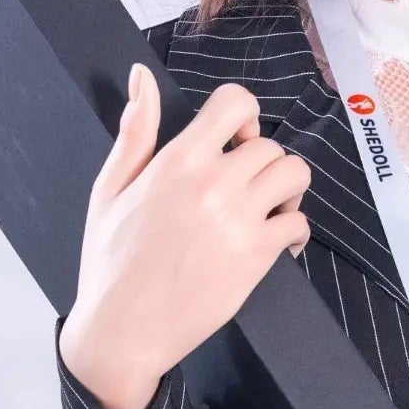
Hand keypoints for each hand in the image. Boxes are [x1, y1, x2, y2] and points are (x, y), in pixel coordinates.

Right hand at [60, 63, 312, 408]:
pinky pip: (298, 223)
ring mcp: (238, 219)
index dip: (243, 117)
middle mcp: (213, 182)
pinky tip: (275, 242)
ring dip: (286, 189)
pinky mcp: (257, 256)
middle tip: (245, 187)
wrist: (123, 330)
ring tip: (265, 209)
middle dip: (261, 162)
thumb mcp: (110, 189)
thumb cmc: (111, 261)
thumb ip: (135, 131)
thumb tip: (141, 78)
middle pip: (270, 145)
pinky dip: (294, 230)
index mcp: (177, 160)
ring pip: (294, 176)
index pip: (236, 103)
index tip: (234, 141)